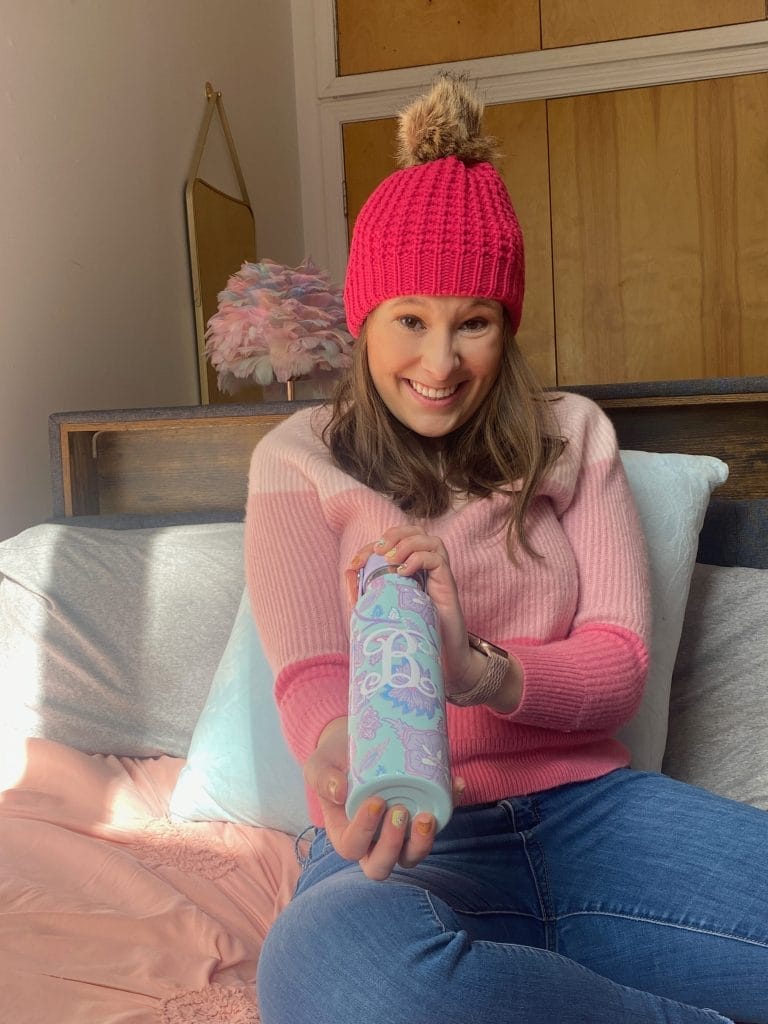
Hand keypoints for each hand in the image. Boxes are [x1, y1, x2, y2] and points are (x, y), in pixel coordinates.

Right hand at [303, 717, 462, 880]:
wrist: (355, 745)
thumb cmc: (333, 761)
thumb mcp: (319, 765)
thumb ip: (323, 777)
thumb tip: (339, 791)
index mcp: (345, 834)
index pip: (352, 847)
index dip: (365, 831)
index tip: (376, 801)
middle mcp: (372, 842)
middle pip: (382, 865)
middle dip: (393, 845)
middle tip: (400, 811)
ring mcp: (399, 835)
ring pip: (412, 856)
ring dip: (422, 842)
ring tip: (427, 816)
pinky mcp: (420, 818)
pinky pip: (438, 822)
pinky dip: (450, 806)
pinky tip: (456, 784)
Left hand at [347, 526, 475, 693]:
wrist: (442, 656)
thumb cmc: (414, 632)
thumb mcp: (383, 611)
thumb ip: (364, 592)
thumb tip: (349, 572)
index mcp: (410, 568)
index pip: (394, 542)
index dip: (372, 546)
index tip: (355, 564)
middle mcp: (427, 566)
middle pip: (415, 530)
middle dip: (394, 534)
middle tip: (379, 552)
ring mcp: (439, 574)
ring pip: (429, 539)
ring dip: (406, 544)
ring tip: (391, 561)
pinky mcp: (448, 583)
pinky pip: (437, 558)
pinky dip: (419, 559)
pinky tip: (404, 573)